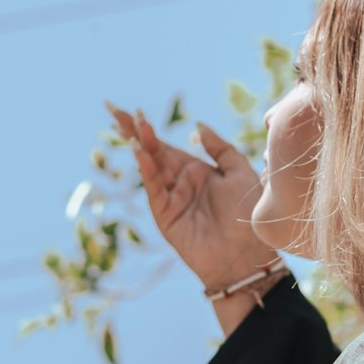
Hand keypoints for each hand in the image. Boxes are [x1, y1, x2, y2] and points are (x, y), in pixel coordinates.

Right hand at [104, 100, 283, 291]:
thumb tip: (197, 126)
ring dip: (141, 146)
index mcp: (196, 170)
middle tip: (115, 109)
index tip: (134, 110)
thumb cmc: (248, 216)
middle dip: (135, 131)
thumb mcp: (239, 172)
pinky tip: (142, 153)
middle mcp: (180, 183)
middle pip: (153, 151)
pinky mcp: (166, 216)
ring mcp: (171, 199)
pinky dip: (148, 171)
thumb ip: (219, 148)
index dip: (148, 129)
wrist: (248, 254)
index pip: (166, 145)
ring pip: (151, 167)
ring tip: (131, 126)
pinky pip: (155, 189)